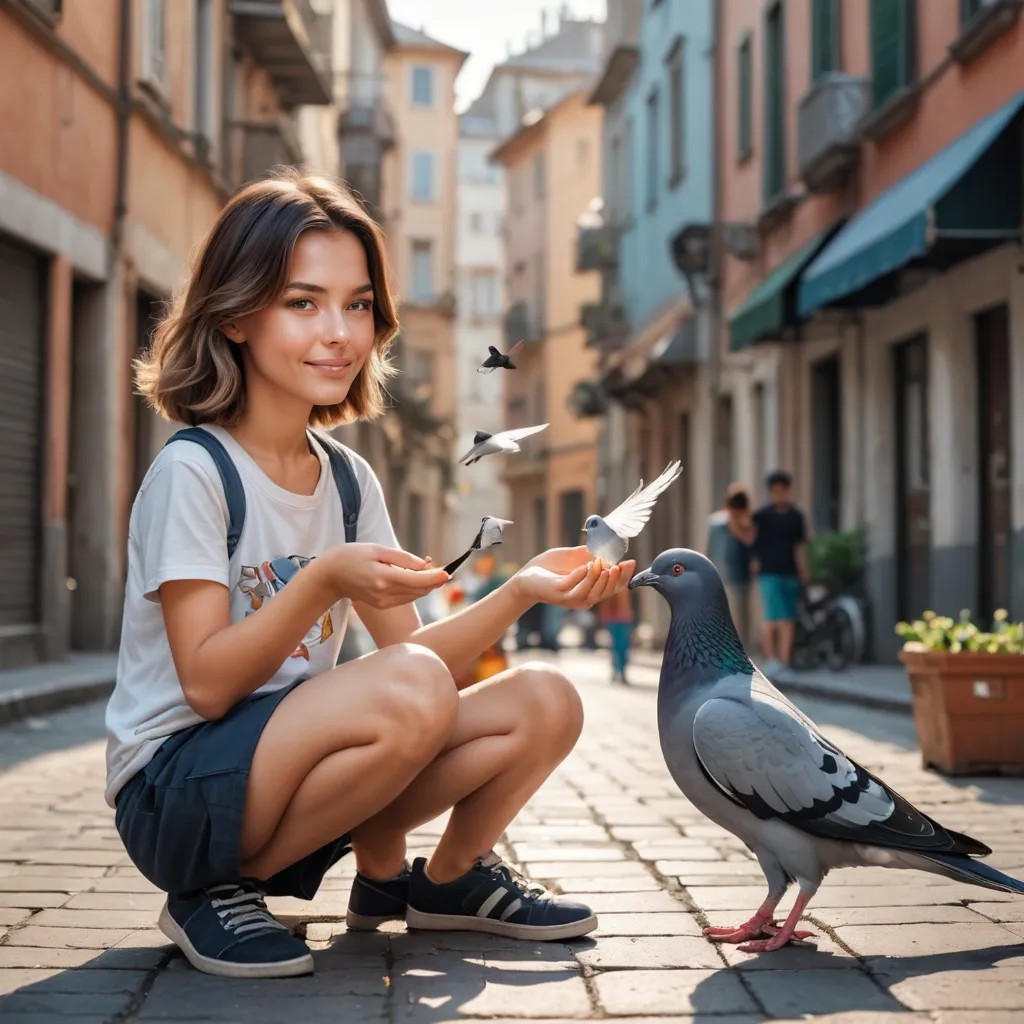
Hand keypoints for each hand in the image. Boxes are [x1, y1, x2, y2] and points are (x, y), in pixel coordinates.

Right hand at [318, 543, 448, 609]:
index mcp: (383, 579)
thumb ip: (403, 558)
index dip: (435, 577)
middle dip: (433, 579)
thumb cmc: (352, 557)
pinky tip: (412, 576)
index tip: (448, 572)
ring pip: (415, 595)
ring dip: (425, 584)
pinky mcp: (383, 605)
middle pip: (420, 591)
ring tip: (425, 568)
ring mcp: (383, 602)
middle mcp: (385, 594)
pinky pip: (406, 597)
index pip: (417, 581)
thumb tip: (425, 565)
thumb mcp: (377, 549)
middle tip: (438, 565)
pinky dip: (414, 588)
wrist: (330, 576)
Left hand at [514, 546, 636, 610]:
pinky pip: (573, 586)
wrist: (526, 576)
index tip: (631, 561)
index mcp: (590, 590)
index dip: (624, 576)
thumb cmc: (549, 568)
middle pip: (606, 592)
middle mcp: (583, 598)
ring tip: (603, 565)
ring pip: (592, 593)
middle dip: (615, 579)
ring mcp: (570, 597)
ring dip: (599, 579)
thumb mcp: (572, 558)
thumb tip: (605, 548)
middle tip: (618, 565)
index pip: (613, 587)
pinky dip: (581, 576)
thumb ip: (588, 555)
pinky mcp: (558, 593)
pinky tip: (585, 566)